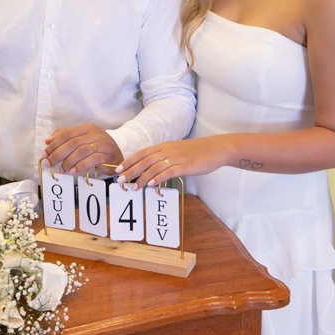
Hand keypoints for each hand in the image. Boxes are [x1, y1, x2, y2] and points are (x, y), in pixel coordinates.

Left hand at [42, 123, 123, 175]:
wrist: (118, 156)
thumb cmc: (97, 149)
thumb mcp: (82, 141)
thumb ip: (66, 138)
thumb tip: (48, 140)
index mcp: (87, 128)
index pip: (66, 134)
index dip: (54, 144)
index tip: (45, 154)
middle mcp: (95, 133)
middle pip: (72, 143)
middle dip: (58, 154)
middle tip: (49, 164)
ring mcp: (102, 144)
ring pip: (81, 151)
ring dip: (68, 162)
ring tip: (61, 170)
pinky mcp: (107, 155)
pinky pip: (91, 160)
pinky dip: (80, 166)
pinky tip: (73, 171)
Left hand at [115, 136, 232, 189]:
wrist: (216, 148)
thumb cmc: (197, 152)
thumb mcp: (178, 151)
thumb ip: (165, 158)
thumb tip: (153, 169)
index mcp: (164, 146)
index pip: (142, 153)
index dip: (129, 161)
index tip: (118, 169)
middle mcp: (168, 150)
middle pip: (144, 161)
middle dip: (130, 171)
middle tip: (119, 180)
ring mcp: (176, 158)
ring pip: (154, 167)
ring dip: (142, 178)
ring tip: (133, 188)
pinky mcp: (185, 166)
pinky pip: (168, 172)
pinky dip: (158, 178)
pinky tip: (151, 185)